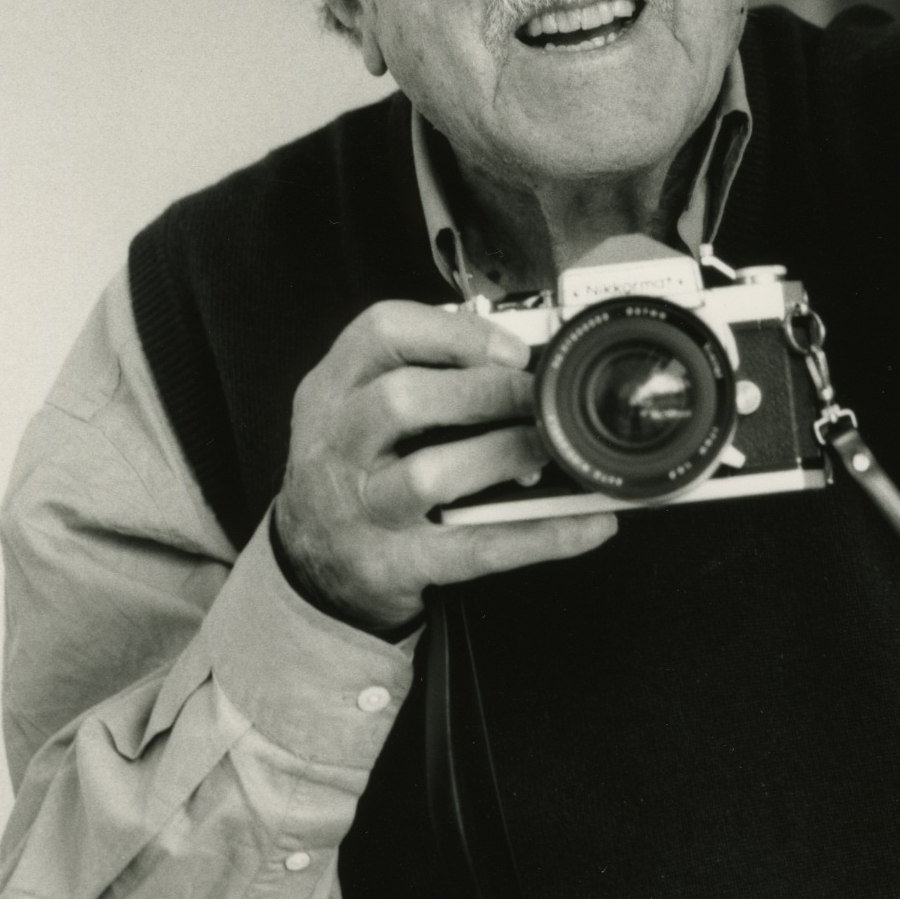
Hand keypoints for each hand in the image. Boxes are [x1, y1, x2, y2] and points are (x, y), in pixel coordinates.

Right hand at [271, 301, 614, 634]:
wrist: (312, 566)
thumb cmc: (353, 471)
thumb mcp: (358, 410)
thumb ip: (421, 373)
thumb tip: (520, 354)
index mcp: (332, 390)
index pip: (381, 332)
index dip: (455, 334)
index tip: (512, 348)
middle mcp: (336, 445)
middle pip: (402, 399)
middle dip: (485, 391)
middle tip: (539, 396)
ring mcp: (359, 509)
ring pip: (429, 474)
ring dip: (504, 455)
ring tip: (552, 450)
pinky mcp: (393, 565)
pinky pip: (474, 549)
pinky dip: (539, 536)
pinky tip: (587, 526)